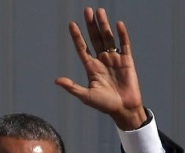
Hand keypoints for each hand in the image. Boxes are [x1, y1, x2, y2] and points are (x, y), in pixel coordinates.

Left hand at [55, 7, 145, 129]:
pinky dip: (122, 35)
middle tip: (87, 10)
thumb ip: (72, 87)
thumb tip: (56, 80)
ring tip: (100, 11)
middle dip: (91, 25)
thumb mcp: (86, 95)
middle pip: (95, 38)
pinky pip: (124, 45)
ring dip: (104, 25)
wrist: (123, 108)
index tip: (71, 24)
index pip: (82, 48)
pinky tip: (118, 24)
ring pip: (108, 38)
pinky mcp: (127, 61)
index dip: (77, 36)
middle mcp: (102, 60)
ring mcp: (114, 59)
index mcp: (91, 67)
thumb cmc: (104, 104)